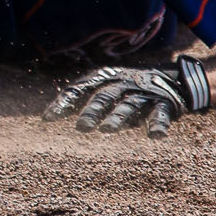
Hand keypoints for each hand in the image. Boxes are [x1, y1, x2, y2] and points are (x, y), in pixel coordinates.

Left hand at [42, 59, 210, 137]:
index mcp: (103, 78)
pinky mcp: (164, 103)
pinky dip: (158, 125)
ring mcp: (143, 93)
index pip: (79, 89)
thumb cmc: (125, 88)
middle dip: (91, 111)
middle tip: (81, 127)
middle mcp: (122, 83)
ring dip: (117, 118)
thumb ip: (80, 100)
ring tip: (106, 130)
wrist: (170, 79)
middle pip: (104, 97)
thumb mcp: (103, 89)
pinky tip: (155, 136)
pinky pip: (160, 114)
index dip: (64, 103)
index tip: (48, 119)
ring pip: (128, 105)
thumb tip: (46, 117)